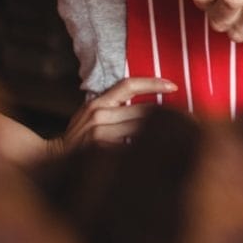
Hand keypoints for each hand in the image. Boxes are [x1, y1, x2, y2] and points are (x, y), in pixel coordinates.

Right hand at [55, 76, 176, 149]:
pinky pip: (131, 148)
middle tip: (190, 120)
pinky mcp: (100, 151)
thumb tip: (151, 105)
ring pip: (140, 129)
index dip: (153, 83)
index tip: (174, 85)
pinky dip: (145, 149)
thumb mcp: (91, 115)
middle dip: (168, 116)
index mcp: (97, 103)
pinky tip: (158, 153)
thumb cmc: (79, 137)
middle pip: (142, 111)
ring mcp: (98, 133)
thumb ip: (114, 107)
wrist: (53, 159)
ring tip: (180, 136)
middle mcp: (98, 115)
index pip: (129, 85)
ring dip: (160, 134)